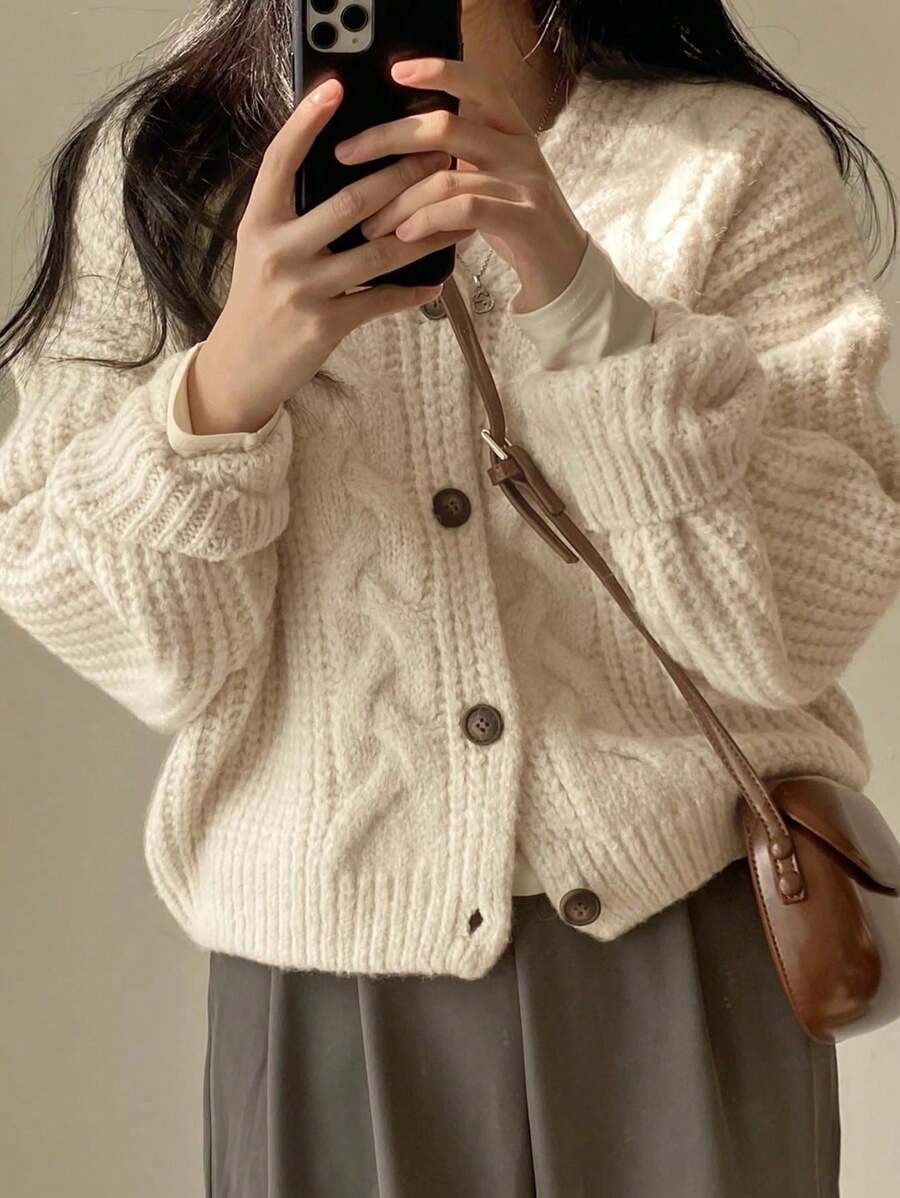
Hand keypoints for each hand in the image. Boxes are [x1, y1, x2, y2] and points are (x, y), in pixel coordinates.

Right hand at [187, 77, 469, 435]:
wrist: (241, 367)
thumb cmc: (259, 298)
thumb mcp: (260, 246)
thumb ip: (291, 211)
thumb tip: (344, 171)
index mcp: (259, 222)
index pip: (281, 160)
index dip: (306, 122)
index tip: (335, 88)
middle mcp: (278, 251)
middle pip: (351, 203)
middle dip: (401, 175)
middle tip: (438, 155)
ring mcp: (303, 289)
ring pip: (377, 252)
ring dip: (424, 232)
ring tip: (457, 214)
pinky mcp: (324, 324)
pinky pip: (380, 301)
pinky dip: (412, 291)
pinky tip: (437, 280)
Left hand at [338, 57, 588, 314]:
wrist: (564, 272)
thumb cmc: (516, 228)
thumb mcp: (491, 182)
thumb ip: (459, 160)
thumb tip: (399, 148)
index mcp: (512, 131)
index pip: (479, 84)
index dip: (440, 70)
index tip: (396, 71)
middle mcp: (520, 149)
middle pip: (446, 126)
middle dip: (389, 138)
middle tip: (348, 153)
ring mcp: (524, 183)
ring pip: (445, 176)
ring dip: (398, 200)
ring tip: (371, 222)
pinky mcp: (523, 219)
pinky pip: (464, 208)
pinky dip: (426, 220)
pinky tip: (406, 234)